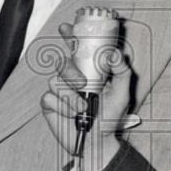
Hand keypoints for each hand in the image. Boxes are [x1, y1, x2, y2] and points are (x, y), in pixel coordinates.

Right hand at [40, 22, 129, 170]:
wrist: (96, 142)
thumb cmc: (109, 118)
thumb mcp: (123, 93)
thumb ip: (122, 71)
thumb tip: (114, 53)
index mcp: (87, 72)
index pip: (75, 50)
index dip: (69, 37)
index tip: (66, 28)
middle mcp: (70, 79)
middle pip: (61, 63)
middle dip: (70, 71)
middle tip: (82, 83)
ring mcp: (58, 91)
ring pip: (55, 81)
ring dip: (70, 97)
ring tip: (82, 108)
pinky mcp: (48, 104)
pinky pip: (48, 97)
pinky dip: (62, 107)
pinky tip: (71, 115)